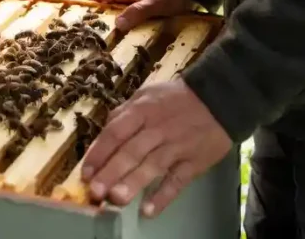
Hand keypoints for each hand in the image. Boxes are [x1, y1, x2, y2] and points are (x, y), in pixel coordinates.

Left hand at [81, 78, 231, 217]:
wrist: (217, 99)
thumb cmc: (176, 98)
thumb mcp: (147, 94)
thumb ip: (125, 112)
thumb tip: (106, 129)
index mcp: (142, 110)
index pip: (116, 132)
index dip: (100, 152)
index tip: (86, 171)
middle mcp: (157, 129)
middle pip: (131, 152)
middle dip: (112, 172)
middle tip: (96, 191)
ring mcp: (176, 147)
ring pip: (152, 167)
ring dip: (133, 184)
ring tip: (116, 199)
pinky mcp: (194, 162)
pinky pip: (177, 181)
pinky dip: (163, 196)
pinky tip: (149, 210)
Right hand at [89, 0, 193, 32]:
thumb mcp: (154, 5)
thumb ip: (136, 12)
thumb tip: (117, 24)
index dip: (91, 8)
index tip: (90, 25)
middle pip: (105, 3)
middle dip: (103, 18)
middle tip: (104, 37)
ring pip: (116, 8)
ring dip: (115, 21)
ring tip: (116, 39)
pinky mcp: (139, 0)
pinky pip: (125, 10)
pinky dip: (125, 20)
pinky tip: (130, 32)